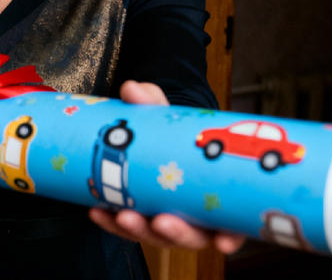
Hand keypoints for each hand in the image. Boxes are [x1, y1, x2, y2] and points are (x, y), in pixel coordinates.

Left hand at [88, 81, 245, 254]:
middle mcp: (195, 216)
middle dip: (175, 234)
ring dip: (139, 231)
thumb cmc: (178, 136)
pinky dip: (112, 224)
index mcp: (217, 197)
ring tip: (123, 216)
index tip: (223, 242)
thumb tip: (133, 89)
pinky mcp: (141, 219)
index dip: (231, 238)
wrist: (159, 138)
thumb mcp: (171, 118)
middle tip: (161, 222)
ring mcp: (167, 221)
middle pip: (191, 237)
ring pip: (157, 237)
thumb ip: (154, 104)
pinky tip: (99, 213)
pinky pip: (128, 228)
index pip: (232, 226)